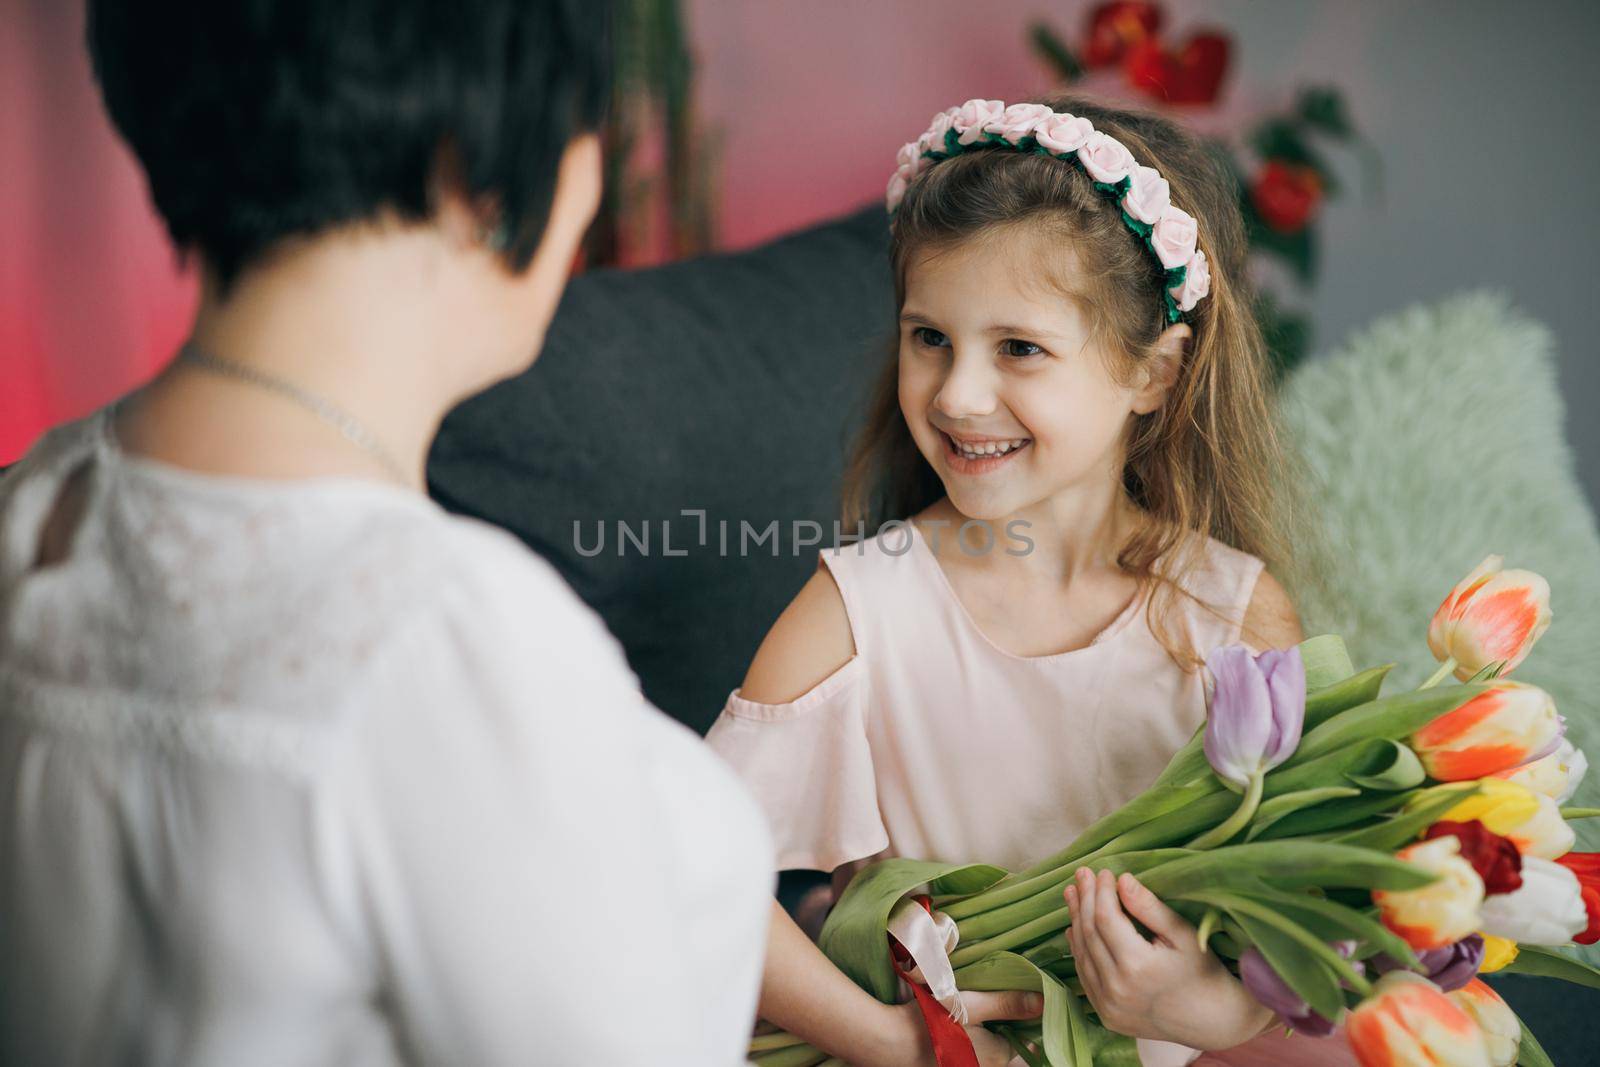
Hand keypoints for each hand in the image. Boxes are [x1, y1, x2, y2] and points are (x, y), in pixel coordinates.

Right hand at [890, 989, 1044, 1066]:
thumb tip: (1045, 1001)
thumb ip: (1008, 1004)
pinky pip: (968, 1049)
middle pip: (1005, 1041)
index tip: (1020, 996)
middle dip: (1002, 1021)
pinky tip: (953, 1017)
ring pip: (985, 1045)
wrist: (887, 1042)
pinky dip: (967, 1034)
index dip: (1025, 1017)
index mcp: (999, 1055)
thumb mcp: (974, 1004)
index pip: (1026, 1038)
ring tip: (972, 1001)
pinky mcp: (949, 1064)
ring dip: (983, 1026)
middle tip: (992, 994)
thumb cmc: (934, 1021)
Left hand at [1064, 868, 1272, 1050]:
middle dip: (1085, 899)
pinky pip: (1085, 976)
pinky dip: (1079, 949)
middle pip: (1090, 933)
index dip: (1102, 891)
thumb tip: (1122, 879)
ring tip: (1073, 893)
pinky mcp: (1106, 1015)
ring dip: (1076, 920)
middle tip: (1082, 873)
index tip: (1104, 871)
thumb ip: (1150, 908)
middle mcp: (1117, 989)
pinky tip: (1075, 928)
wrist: (1212, 1021)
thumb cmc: (1203, 972)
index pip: (1106, 918)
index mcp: (1138, 967)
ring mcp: (1109, 1006)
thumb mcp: (1183, 935)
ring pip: (1082, 953)